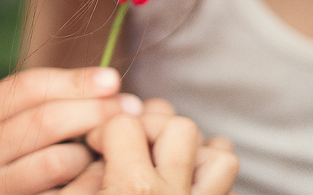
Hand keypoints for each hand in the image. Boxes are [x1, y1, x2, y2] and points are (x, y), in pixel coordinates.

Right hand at [0, 66, 140, 194]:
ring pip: (57, 160)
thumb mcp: (30, 117)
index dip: (75, 81)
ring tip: (110, 146)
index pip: (28, 87)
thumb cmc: (31, 148)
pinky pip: (63, 194)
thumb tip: (111, 82)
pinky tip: (101, 173)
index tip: (113, 80)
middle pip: (45, 121)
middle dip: (95, 111)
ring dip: (91, 150)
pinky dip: (88, 180)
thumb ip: (62, 96)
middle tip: (130, 108)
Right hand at [62, 99, 238, 194]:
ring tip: (161, 163)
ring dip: (190, 152)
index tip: (94, 145)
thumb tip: (99, 151)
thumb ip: (83, 174)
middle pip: (178, 127)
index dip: (104, 128)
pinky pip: (229, 182)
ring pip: (218, 154)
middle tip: (129, 149)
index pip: (125, 124)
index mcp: (133, 190)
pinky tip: (185, 180)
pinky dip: (210, 174)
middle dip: (151, 129)